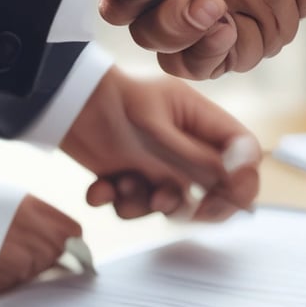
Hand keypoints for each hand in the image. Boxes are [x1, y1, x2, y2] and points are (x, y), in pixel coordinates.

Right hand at [0, 172, 81, 294]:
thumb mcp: (9, 199)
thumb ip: (37, 217)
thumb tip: (59, 236)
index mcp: (33, 209)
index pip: (72, 231)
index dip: (69, 240)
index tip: (66, 245)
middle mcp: (27, 234)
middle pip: (54, 255)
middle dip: (46, 257)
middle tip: (26, 252)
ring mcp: (12, 259)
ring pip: (33, 272)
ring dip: (24, 270)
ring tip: (1, 257)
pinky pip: (11, 285)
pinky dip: (5, 281)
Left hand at [60, 65, 260, 221]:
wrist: (62, 101)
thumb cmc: (111, 102)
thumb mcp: (157, 130)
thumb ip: (197, 160)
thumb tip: (239, 182)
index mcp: (202, 120)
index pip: (243, 153)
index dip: (241, 179)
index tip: (221, 199)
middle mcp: (186, 143)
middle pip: (213, 186)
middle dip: (189, 202)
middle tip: (166, 203)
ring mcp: (161, 162)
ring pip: (173, 202)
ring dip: (146, 203)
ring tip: (124, 185)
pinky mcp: (133, 176)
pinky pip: (138, 205)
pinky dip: (119, 201)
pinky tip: (101, 187)